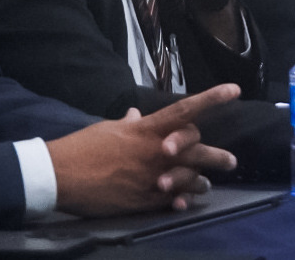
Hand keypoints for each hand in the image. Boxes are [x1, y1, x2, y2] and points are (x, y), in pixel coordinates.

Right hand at [48, 83, 239, 216]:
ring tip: (206, 185)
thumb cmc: (82, 147)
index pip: (186, 109)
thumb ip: (130, 124)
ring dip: (200, 182)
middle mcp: (155, 151)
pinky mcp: (142, 200)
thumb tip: (136, 115)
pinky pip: (170, 201)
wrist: (59, 176)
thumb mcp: (108, 129)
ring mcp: (151, 177)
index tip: (235, 90)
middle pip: (197, 150)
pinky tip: (183, 204)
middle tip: (231, 162)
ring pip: (189, 178)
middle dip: (216, 157)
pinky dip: (179, 202)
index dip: (212, 98)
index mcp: (147, 129)